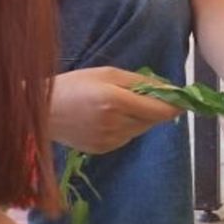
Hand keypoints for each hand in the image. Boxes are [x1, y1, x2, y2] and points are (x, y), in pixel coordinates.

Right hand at [48, 67, 181, 154]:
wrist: (41, 112)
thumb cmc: (73, 85)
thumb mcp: (106, 73)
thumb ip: (138, 80)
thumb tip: (167, 88)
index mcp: (115, 100)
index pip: (159, 109)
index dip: (174, 105)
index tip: (182, 99)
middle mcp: (115, 123)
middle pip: (153, 120)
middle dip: (155, 109)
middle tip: (146, 96)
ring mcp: (109, 140)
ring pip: (141, 130)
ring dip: (141, 118)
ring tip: (121, 105)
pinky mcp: (103, 150)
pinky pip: (127, 138)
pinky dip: (126, 128)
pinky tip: (109, 118)